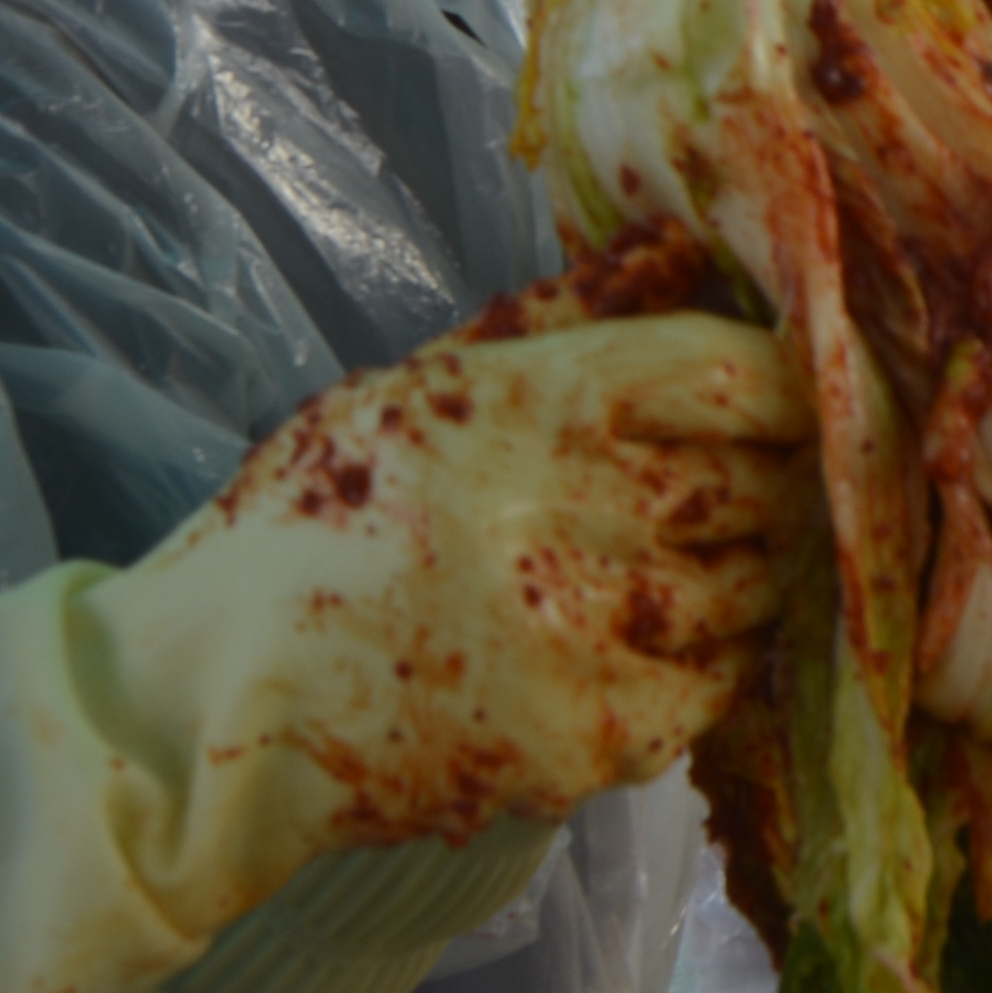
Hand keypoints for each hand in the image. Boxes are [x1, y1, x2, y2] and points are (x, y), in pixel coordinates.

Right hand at [128, 311, 809, 855]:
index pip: (733, 376)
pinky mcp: (582, 739)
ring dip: (733, 577)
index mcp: (522, 404)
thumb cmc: (312, 527)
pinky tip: (626, 650)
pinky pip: (709, 692)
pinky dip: (694, 669)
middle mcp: (560, 514)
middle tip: (728, 494)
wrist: (206, 701)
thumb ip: (563, 320)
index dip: (785, 387)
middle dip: (762, 485)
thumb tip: (688, 253)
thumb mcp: (418, 388)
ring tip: (658, 572)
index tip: (786, 405)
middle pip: (758, 484)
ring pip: (749, 589)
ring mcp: (579, 636)